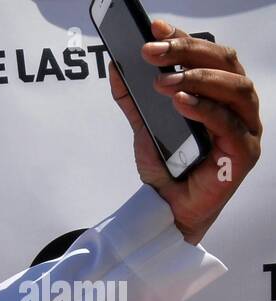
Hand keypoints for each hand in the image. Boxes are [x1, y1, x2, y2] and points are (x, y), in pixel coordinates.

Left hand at [109, 19, 260, 243]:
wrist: (167, 209)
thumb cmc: (167, 166)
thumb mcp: (145, 126)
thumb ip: (133, 98)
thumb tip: (117, 64)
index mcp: (220, 92)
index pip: (210, 54)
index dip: (184, 38)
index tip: (154, 28)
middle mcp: (238, 105)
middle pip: (226, 64)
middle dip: (187, 52)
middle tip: (152, 50)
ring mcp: (245, 128)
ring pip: (235, 88)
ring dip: (198, 78)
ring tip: (163, 80)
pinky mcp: (243, 153)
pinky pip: (228, 124)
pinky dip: (204, 109)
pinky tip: (180, 101)